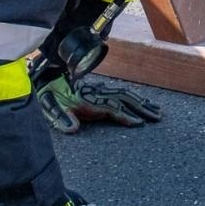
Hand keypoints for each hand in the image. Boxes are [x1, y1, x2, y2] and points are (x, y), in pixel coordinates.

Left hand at [36, 76, 161, 133]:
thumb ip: (62, 118)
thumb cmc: (50, 95)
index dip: (125, 115)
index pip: (112, 108)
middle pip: (125, 99)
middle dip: (142, 108)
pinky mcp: (101, 91)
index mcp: (89, 99)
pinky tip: (143, 103)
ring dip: (142, 103)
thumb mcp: (51, 107)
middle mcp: (98, 93)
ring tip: (158, 112)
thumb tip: (73, 128)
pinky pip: (121, 94)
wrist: (46, 76)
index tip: (139, 123)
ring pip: (126, 96)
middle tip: (158, 116)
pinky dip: (135, 98)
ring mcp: (101, 91)